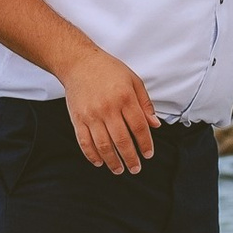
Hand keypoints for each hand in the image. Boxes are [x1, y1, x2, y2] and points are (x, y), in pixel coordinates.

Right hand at [58, 50, 158, 174]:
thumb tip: (155, 124)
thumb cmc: (107, 69)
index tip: (148, 154)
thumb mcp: (133, 80)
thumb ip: (145, 103)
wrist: (78, 62)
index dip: (145, 144)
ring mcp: (91, 115)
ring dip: (113, 161)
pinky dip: (92, 155)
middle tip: (135, 168)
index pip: (139, 127)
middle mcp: (108, 108)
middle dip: (131, 158)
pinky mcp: (77, 118)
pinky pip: (85, 142)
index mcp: (125, 98)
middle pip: (122, 140)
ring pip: (104, 145)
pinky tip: (99, 162)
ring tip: (119, 169)